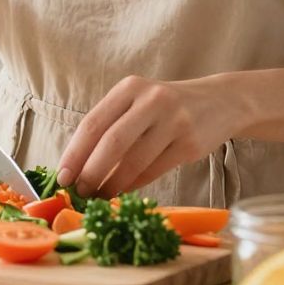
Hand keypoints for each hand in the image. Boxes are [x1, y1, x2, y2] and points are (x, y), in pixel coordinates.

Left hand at [56, 75, 236, 199]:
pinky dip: (134, 184)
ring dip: (112, 184)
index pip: (94, 123)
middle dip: (91, 172)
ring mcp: (174, 121)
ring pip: (134, 160)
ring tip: (99, 196)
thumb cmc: (166, 107)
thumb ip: (112, 124)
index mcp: (130, 88)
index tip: (62, 177)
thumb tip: (78, 165)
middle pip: (112, 142)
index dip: (75, 153)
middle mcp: (152, 100)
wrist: (220, 101)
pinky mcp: (190, 143)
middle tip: (79, 192)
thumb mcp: (139, 101)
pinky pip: (154, 170)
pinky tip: (123, 191)